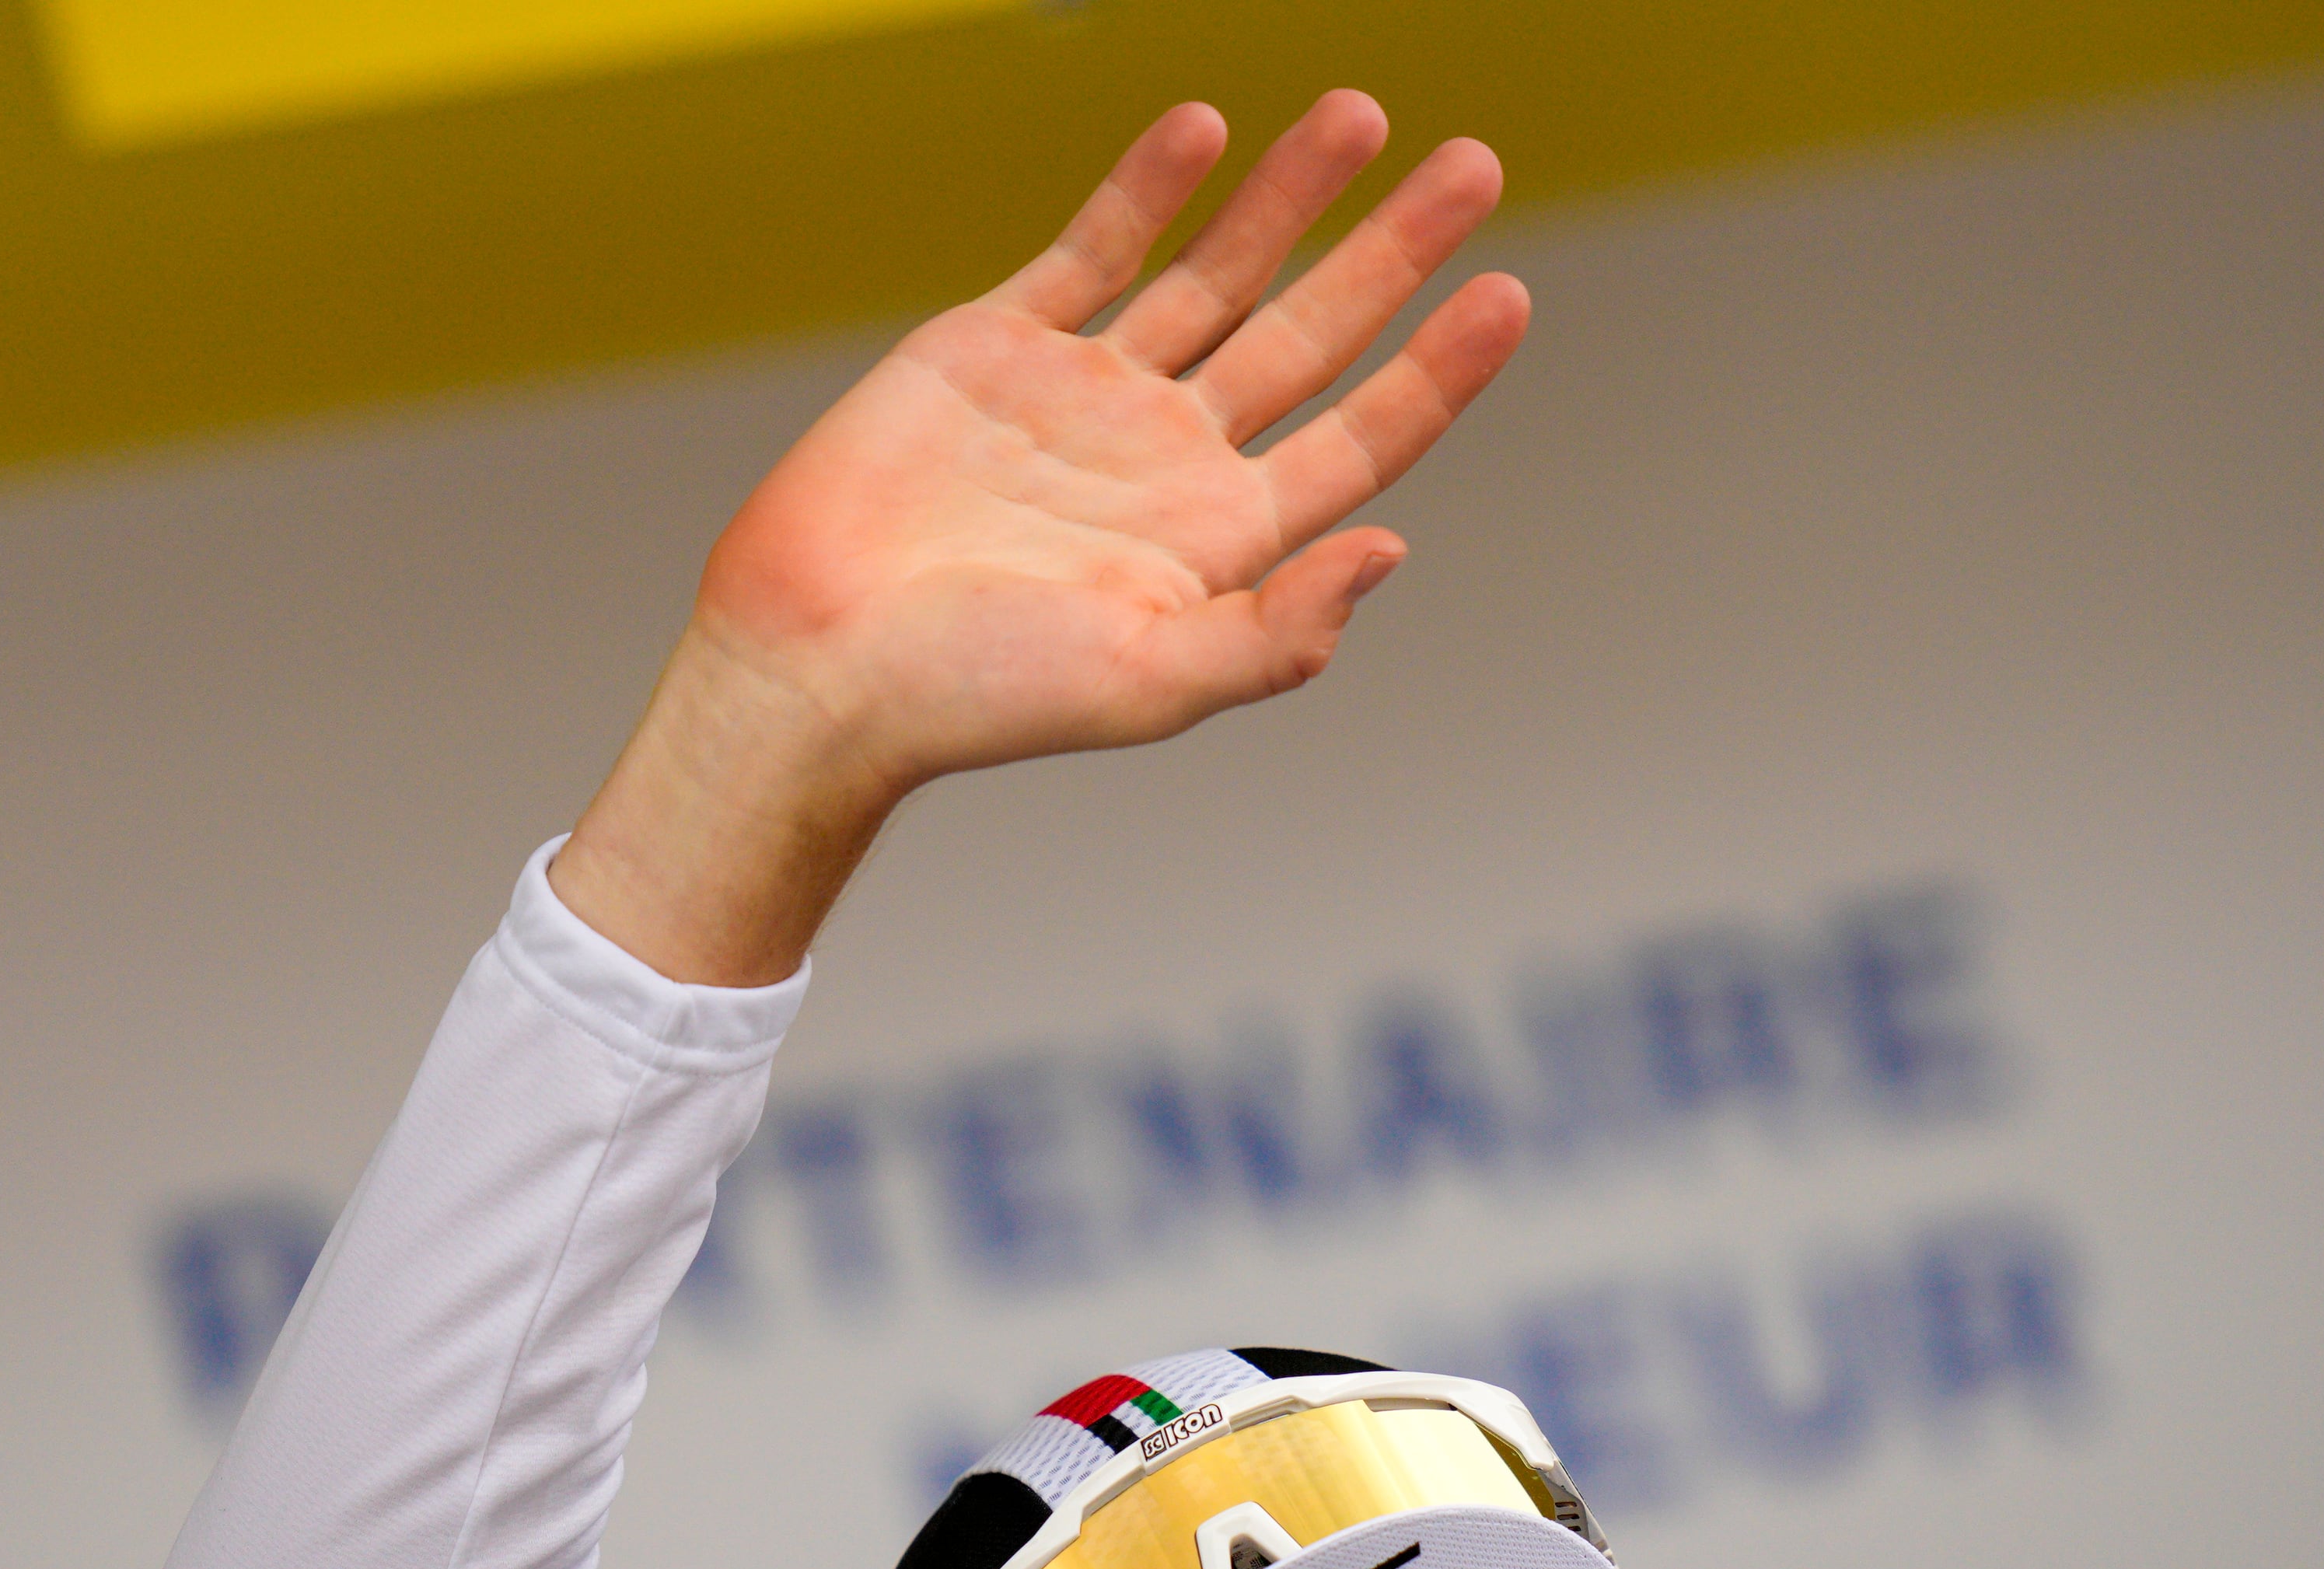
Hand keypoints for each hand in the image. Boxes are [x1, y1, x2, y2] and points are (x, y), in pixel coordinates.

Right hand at [556, 94, 1529, 984]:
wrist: (815, 660)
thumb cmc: (976, 698)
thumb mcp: (1149, 684)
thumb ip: (1275, 632)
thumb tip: (1391, 551)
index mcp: (1221, 540)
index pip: (1362, 437)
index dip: (1438, 369)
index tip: (1507, 292)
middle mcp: (1170, 460)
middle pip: (1313, 335)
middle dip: (1394, 251)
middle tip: (1476, 168)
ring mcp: (1087, 396)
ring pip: (1218, 272)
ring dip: (1291, 198)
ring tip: (1363, 116)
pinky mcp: (997, 346)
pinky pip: (1094, 247)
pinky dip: (1150, 188)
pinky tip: (1207, 131)